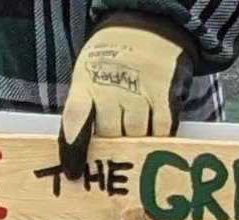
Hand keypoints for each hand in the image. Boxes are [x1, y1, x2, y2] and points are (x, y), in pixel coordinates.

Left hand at [58, 14, 194, 179]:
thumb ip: (84, 113)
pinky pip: (160, 131)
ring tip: (134, 124)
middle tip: (115, 131)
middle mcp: (111, 86)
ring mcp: (139, 90)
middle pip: (109, 135)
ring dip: (134, 138)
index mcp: (86, 83)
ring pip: (135, 136)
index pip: (75, 119)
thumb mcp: (87, 78)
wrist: (146, 26)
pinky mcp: (164, 93)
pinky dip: (156, 136)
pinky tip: (152, 128)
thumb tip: (84, 159)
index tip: (74, 174)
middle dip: (111, 140)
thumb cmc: (109, 64)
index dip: (73, 149)